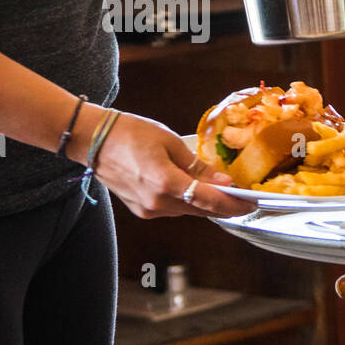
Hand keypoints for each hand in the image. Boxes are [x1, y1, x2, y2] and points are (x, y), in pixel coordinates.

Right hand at [75, 108, 252, 218]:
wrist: (91, 139)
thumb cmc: (130, 133)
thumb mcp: (170, 142)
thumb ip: (198, 166)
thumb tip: (224, 182)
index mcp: (166, 183)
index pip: (211, 201)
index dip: (235, 205)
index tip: (253, 204)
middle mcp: (157, 203)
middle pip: (202, 210)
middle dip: (224, 205)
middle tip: (244, 199)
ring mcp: (148, 209)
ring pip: (188, 211)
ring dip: (206, 203)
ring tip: (222, 191)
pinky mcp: (141, 210)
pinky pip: (173, 209)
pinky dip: (187, 201)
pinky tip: (194, 190)